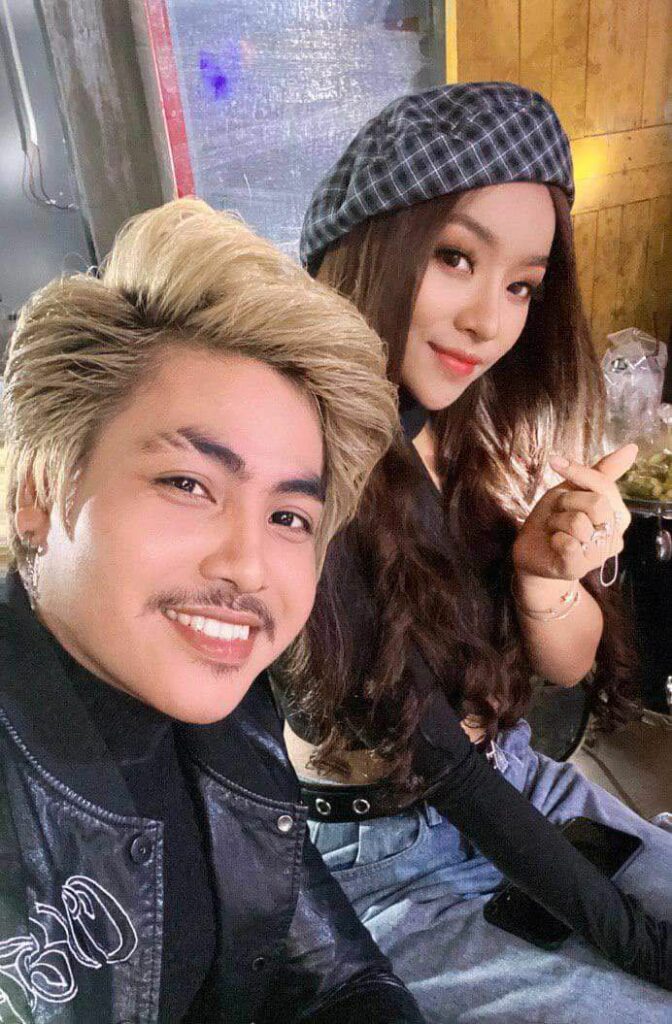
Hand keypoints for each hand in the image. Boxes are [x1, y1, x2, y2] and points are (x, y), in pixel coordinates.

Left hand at [512, 444, 636, 585]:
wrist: (532, 550)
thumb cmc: (556, 519)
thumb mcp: (574, 490)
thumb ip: (602, 472)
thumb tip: (632, 448)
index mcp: (617, 514)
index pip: (605, 485)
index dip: (579, 472)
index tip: (555, 462)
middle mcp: (613, 536)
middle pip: (597, 503)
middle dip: (566, 501)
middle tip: (557, 512)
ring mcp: (598, 555)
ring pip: (579, 523)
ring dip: (556, 521)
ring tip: (554, 529)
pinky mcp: (579, 568)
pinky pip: (568, 543)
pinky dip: (554, 538)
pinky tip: (554, 543)